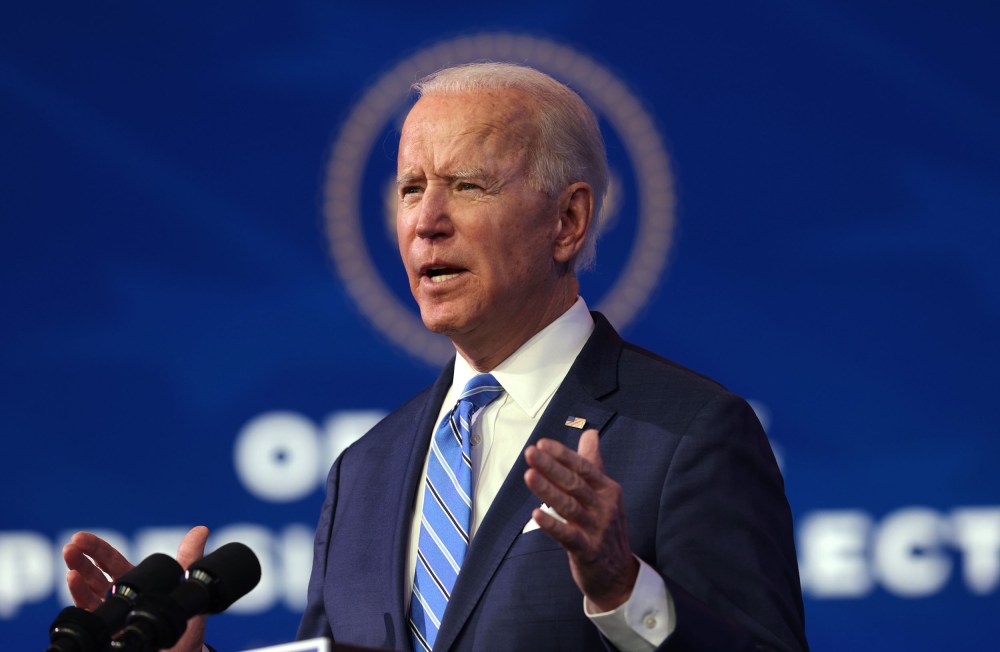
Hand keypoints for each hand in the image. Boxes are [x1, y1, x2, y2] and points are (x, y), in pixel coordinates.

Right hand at [63, 526, 210, 651]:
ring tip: (71, 565)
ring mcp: (111, 611)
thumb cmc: (182, 617)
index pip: (110, 560)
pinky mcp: (108, 627)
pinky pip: (90, 611)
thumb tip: (201, 530)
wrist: (181, 650)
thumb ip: (190, 557)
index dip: (95, 548)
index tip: (80, 537)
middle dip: (81, 558)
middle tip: (71, 547)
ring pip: (88, 590)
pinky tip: (74, 583)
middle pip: (94, 572)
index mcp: (135, 579)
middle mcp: (119, 594)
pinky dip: (79, 596)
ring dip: (77, 576)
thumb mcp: (187, 584)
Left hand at [524, 428, 638, 610]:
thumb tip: (590, 433)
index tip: (541, 444)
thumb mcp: (605, 495)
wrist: (619, 575)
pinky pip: (568, 536)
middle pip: (574, 483)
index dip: (562, 455)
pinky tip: (535, 515)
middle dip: (551, 467)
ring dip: (548, 490)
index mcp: (609, 490)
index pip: (584, 467)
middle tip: (530, 453)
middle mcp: (605, 507)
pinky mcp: (588, 551)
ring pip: (569, 506)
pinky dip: (552, 525)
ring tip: (529, 475)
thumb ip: (594, 464)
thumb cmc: (606, 528)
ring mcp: (598, 529)